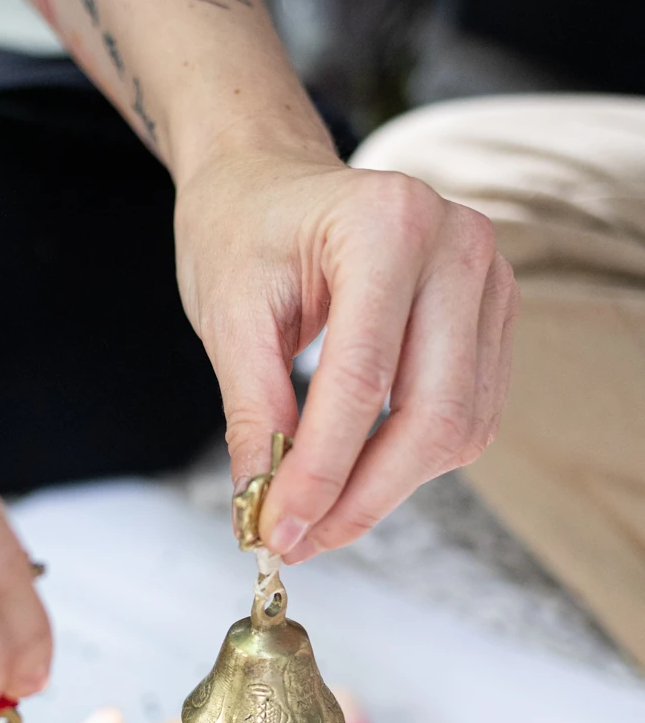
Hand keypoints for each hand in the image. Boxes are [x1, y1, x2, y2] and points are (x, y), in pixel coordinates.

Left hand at [173, 126, 517, 561]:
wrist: (269, 182)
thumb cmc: (242, 231)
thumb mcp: (227, 315)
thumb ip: (253, 414)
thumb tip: (266, 509)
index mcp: (386, 224)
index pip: (362, 380)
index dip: (320, 472)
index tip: (278, 532)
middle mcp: (457, 244)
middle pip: (431, 415)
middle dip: (362, 496)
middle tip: (300, 541)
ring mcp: (489, 278)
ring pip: (459, 428)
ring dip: (388, 489)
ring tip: (318, 516)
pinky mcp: (494, 314)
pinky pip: (470, 416)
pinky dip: (413, 462)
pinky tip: (356, 475)